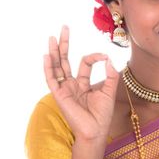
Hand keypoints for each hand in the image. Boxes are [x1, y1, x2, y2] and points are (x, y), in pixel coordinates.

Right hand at [43, 26, 118, 141]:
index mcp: (82, 84)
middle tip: (64, 28)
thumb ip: (110, 75)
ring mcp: (64, 89)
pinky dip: (49, 68)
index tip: (104, 56)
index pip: (85, 63)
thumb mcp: (109, 91)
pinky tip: (47, 55)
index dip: (95, 57)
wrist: (95, 131)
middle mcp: (71, 84)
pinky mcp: (59, 95)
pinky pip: (52, 79)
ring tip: (53, 37)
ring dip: (54, 52)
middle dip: (64, 44)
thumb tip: (108, 59)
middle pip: (65, 60)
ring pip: (57, 67)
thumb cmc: (102, 115)